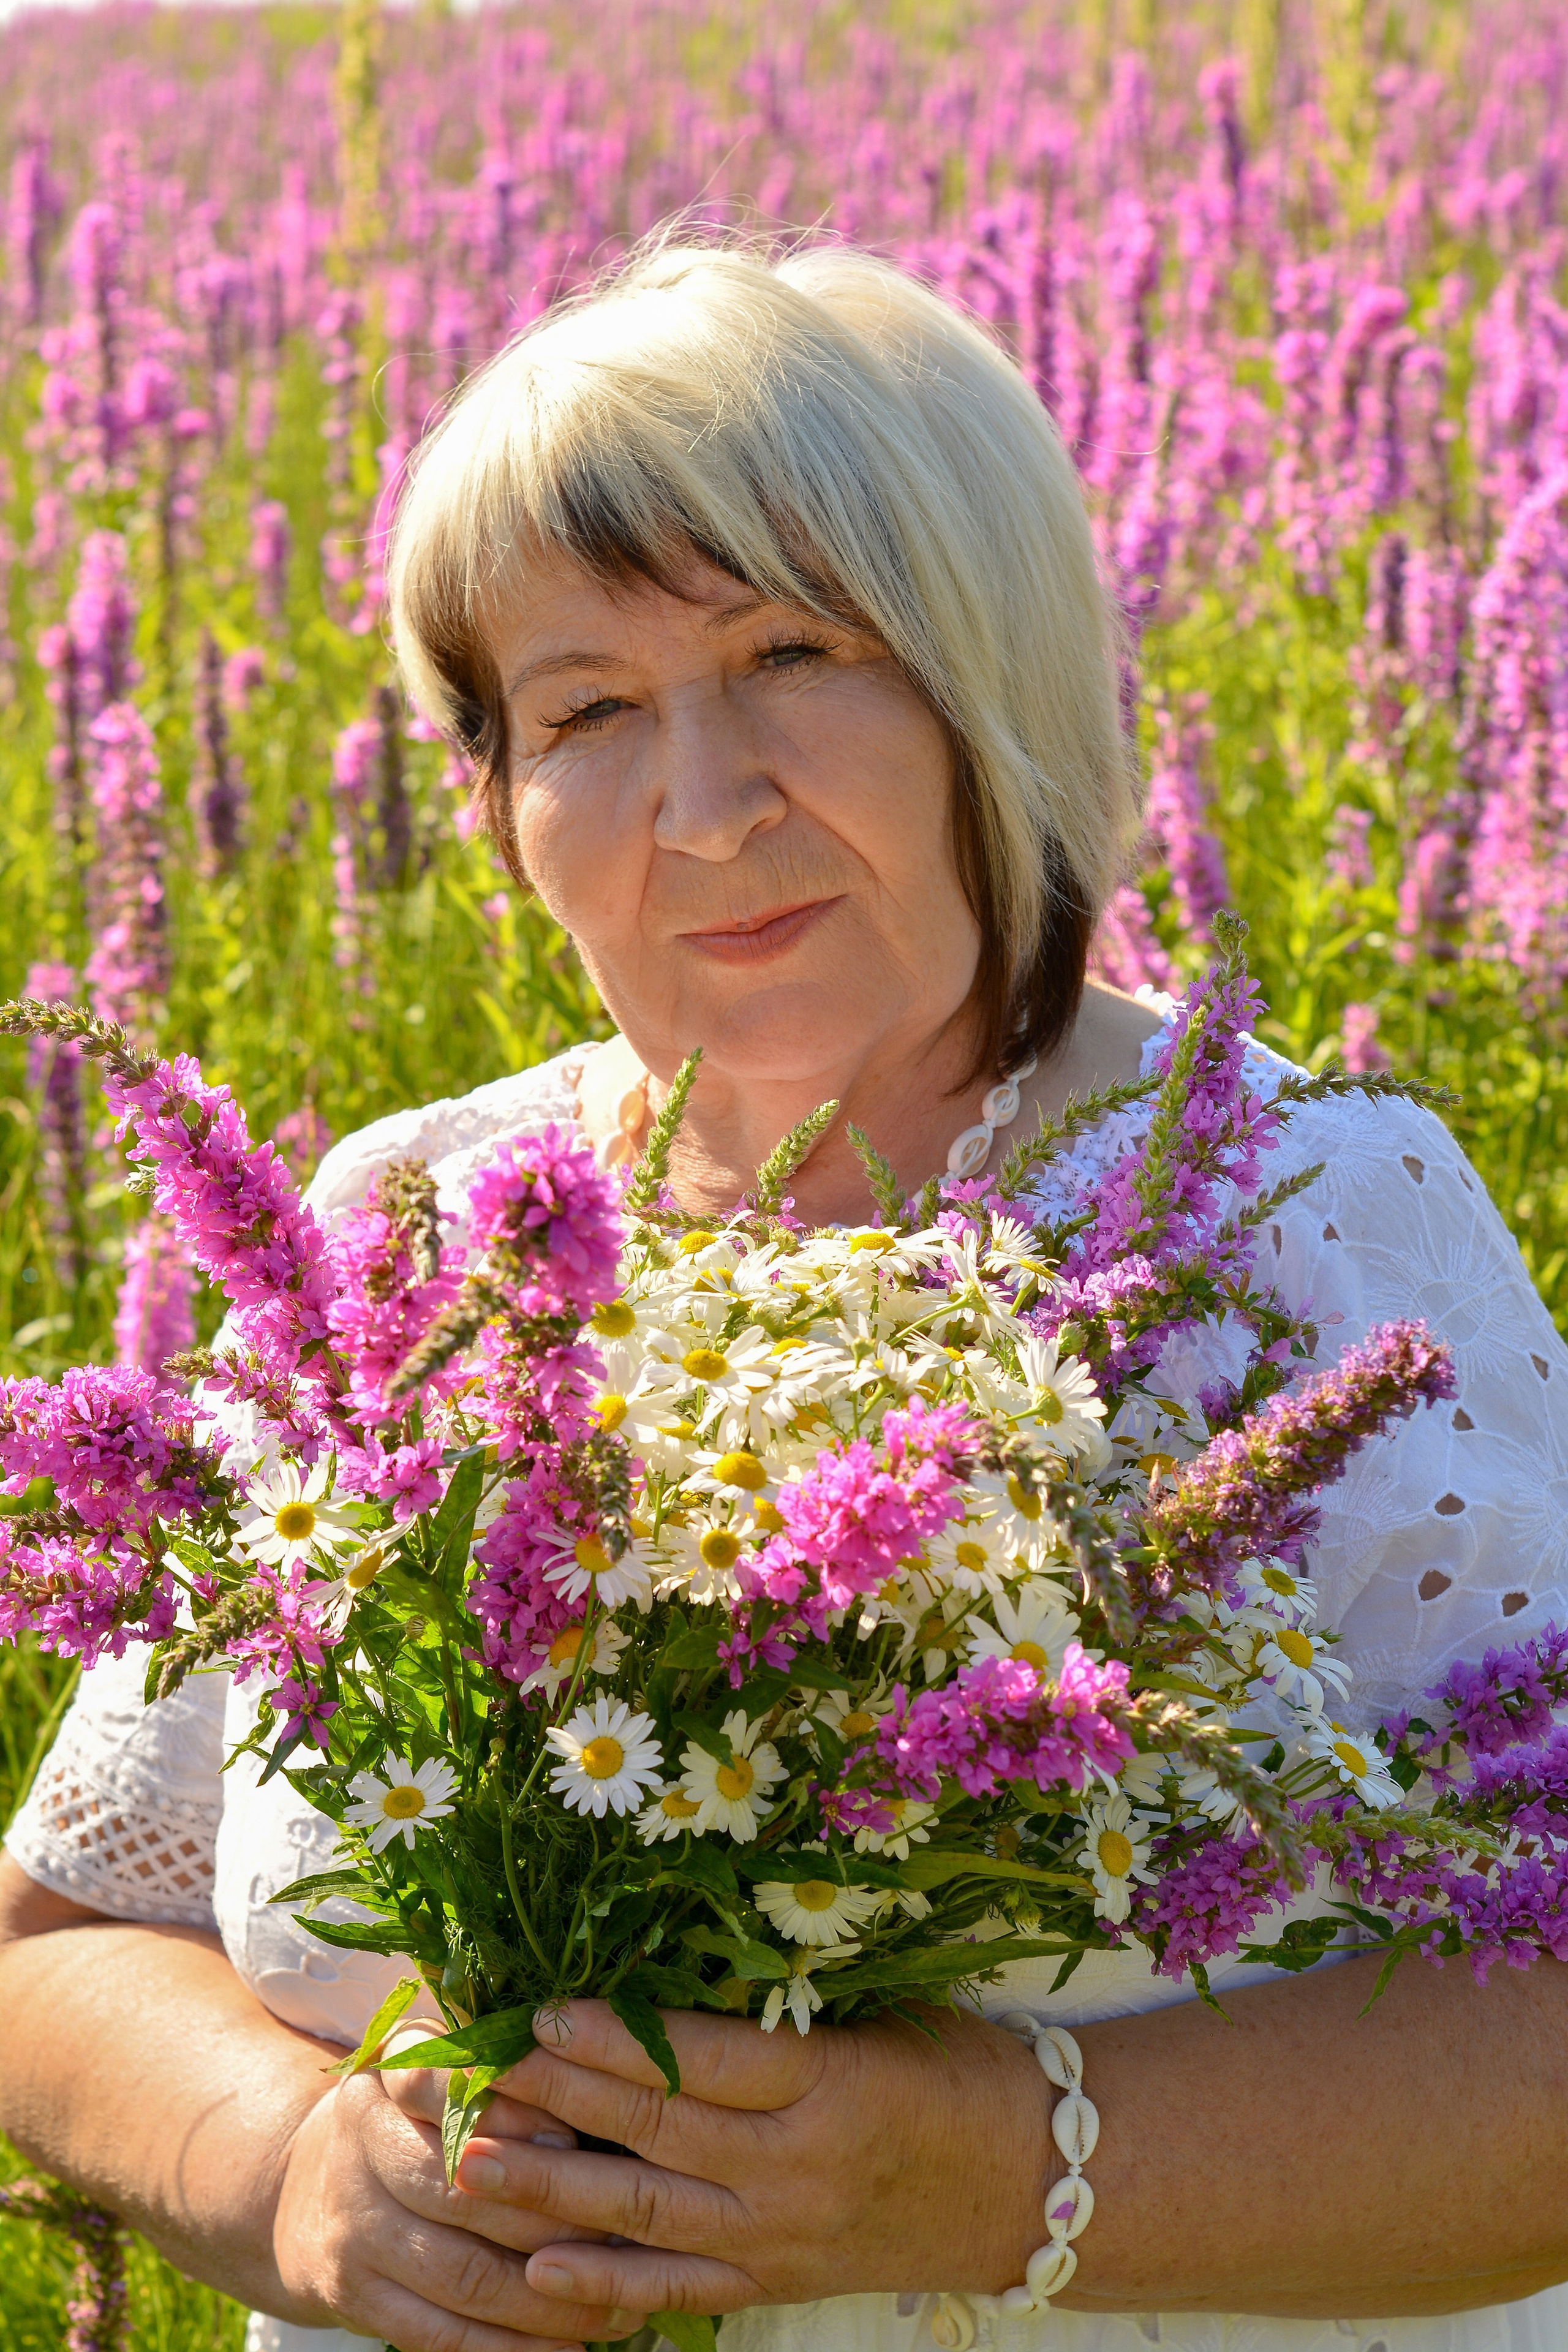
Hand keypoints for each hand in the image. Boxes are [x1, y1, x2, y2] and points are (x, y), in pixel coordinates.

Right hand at [268, 2029, 648, 2350]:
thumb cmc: (415, 2120)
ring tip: (618, 2309)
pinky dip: (507, 2350)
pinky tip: (565, 2349)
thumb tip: (586, 2116)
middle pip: (465, 2189)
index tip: (577, 2139)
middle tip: (626, 2234)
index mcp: (394, 2070)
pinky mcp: (353, 2296)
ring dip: (545, 2301)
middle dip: (554, 2218)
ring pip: (461, 2272)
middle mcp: (363, 2141)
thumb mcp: (446, 2072)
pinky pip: (438, 2334)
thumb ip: (507, 2077)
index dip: (519, 2118)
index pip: (456, 2087)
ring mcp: (354, 2226)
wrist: (305, 2189)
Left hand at [451, 2000, 1055, 2319]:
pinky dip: (606, 2283)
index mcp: (829, 2081)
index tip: (538, 2008)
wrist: (1032, 2182)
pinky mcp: (780, 2279)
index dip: (611, 2035)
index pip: (697, 2058)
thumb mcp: (879, 2017)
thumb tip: (667, 1970)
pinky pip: (679, 2288)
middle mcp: (799, 2165)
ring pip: (648, 2211)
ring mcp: (785, 2232)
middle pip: (655, 2127)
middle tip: (473, 2068)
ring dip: (553, 2189)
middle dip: (555, 2095)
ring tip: (472, 2162)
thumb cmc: (958, 2071)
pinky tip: (539, 2269)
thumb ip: (782, 2009)